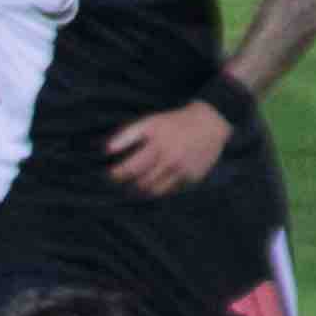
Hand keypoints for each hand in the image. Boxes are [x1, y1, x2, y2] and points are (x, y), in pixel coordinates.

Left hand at [104, 102, 231, 195]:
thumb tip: (105, 151)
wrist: (209, 122)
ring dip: (140, 192)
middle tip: (120, 184)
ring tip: (133, 188)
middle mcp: (171, 161)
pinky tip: (152, 185)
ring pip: (155, 191)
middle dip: (126, 186)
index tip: (109, 175)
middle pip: (141, 184)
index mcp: (157, 146)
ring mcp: (183, 171)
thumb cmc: (173, 123)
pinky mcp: (193, 178)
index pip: (129, 170)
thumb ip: (126, 136)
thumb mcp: (149, 123)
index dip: (116, 176)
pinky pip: (170, 191)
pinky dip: (159, 190)